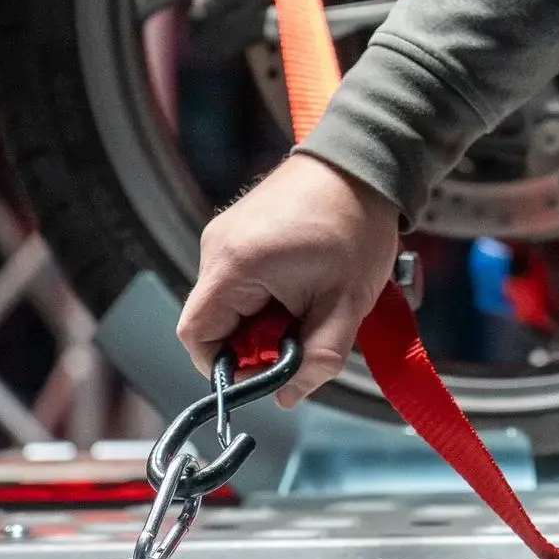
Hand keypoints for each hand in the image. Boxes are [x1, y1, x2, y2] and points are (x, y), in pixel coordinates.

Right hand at [177, 153, 400, 407]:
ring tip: (310, 300)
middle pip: (214, 321)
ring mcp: (226, 233)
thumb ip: (316, 360)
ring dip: (265, 317)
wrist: (362, 162)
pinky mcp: (239, 227)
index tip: (267, 372)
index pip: (196, 336)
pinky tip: (304, 282)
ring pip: (230, 302)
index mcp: (234, 265)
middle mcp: (218, 246)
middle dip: (256, 342)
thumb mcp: (345, 305)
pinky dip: (267, 294)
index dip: (225, 367)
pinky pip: (240, 278)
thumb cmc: (355, 223)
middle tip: (303, 332)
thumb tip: (287, 396)